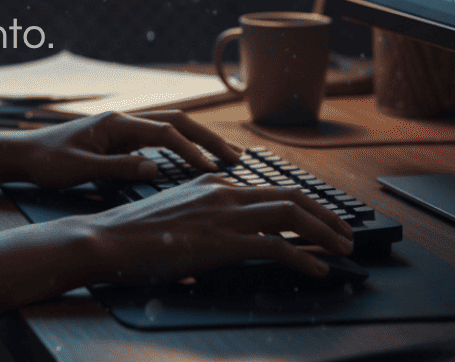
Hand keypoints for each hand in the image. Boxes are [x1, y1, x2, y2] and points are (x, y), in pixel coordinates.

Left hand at [7, 109, 242, 190]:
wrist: (22, 153)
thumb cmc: (47, 162)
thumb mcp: (81, 169)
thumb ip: (119, 168)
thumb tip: (156, 169)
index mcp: (115, 123)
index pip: (164, 132)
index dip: (191, 151)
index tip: (212, 171)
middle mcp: (122, 119)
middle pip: (175, 120)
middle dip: (206, 138)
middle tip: (236, 159)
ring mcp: (121, 127)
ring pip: (169, 126)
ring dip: (197, 139)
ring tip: (224, 158)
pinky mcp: (118, 137)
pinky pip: (157, 137)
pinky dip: (180, 145)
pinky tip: (193, 161)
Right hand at [75, 173, 355, 283]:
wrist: (109, 239)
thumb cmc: (134, 233)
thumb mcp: (176, 214)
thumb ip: (204, 218)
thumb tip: (226, 237)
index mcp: (210, 184)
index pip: (268, 189)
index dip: (301, 204)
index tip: (318, 218)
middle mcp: (222, 192)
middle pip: (289, 195)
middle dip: (324, 213)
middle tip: (345, 231)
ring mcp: (224, 215)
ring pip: (290, 215)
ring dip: (324, 232)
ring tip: (343, 248)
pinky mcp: (223, 241)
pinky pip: (276, 248)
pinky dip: (304, 259)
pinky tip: (318, 270)